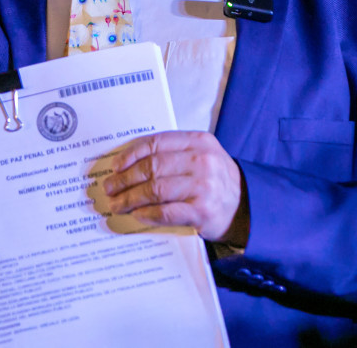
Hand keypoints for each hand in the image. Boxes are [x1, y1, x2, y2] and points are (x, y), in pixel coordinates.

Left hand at [103, 131, 249, 244]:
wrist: (246, 206)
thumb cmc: (214, 179)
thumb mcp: (201, 155)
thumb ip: (172, 153)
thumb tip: (128, 163)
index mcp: (198, 141)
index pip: (156, 143)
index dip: (131, 154)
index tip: (115, 166)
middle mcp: (202, 161)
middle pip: (152, 167)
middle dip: (125, 179)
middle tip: (110, 188)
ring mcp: (203, 186)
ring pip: (155, 190)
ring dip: (131, 198)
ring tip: (118, 204)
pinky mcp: (202, 211)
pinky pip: (166, 212)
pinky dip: (148, 213)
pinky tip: (137, 214)